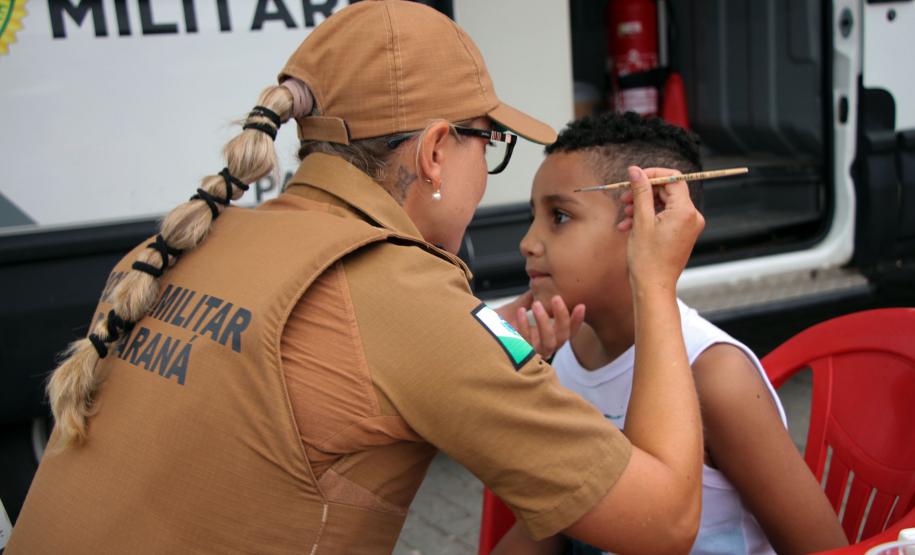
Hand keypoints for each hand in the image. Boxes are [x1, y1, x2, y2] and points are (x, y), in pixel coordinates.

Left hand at [496, 292, 584, 357]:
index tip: (581, 305)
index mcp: (545, 338)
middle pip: (562, 338)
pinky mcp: (518, 356)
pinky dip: (525, 326)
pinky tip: (520, 312)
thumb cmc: (497, 324)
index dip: (576, 321)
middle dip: (563, 318)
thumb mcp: (517, 308)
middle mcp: (541, 348)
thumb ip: (530, 299)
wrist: (476, 333)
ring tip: (536, 304)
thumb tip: (540, 284)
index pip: (567, 332)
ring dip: (545, 322)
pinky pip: (526, 343)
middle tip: (557, 298)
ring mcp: (531, 354)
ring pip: (549, 343)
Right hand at [619, 166, 704, 292]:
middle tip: (624, 198)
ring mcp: (688, 226)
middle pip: (668, 191)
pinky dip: (649, 218)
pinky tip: (630, 226)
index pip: (673, 179)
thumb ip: (640, 192)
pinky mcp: (682, 234)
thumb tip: (635, 170)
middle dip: (644, 193)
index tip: (634, 179)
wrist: (653, 286)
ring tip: (625, 216)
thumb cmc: (647, 258)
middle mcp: (692, 217)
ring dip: (643, 207)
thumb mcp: (641, 220)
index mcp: (685, 211)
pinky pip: (666, 217)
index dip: (652, 175)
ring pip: (664, 205)